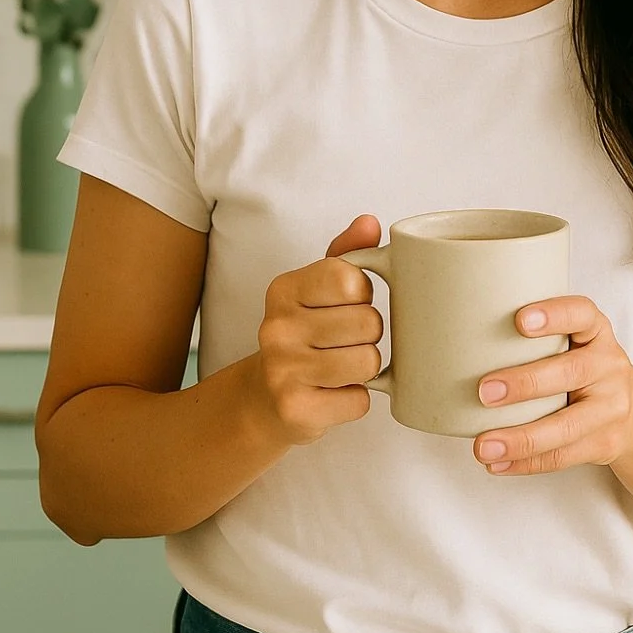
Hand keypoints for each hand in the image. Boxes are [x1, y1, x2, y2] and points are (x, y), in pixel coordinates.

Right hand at [252, 214, 384, 447]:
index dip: (364, 294)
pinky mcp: (295, 410)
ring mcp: (282, 371)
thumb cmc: (303, 335)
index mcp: (283, 290)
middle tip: (345, 341)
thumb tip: (369, 223)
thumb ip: (347, 253)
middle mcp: (276, 327)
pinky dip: (355, 399)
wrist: (263, 398)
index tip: (349, 303)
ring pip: (369, 362)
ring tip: (341, 366)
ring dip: (366, 368)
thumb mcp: (318, 290)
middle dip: (369, 335)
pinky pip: (359, 400)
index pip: (352, 280)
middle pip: (368, 323)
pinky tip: (332, 393)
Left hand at [473, 297, 632, 474]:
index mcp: (596, 332)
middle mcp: (609, 365)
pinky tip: (498, 464)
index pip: (582, 314)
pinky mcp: (605, 444)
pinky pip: (563, 457)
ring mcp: (611, 407)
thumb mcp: (572, 342)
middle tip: (484, 391)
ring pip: (566, 426)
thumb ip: (534, 339)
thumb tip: (456, 341)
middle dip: (525, 383)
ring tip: (483, 446)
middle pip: (571, 372)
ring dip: (520, 438)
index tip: (519, 320)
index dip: (554, 315)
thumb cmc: (581, 368)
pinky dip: (526, 463)